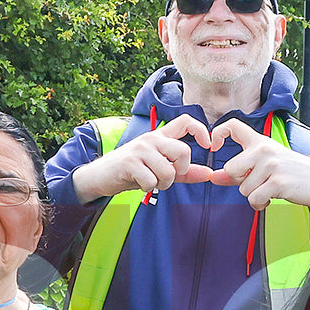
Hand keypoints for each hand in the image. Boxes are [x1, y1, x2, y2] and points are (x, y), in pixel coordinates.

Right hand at [71, 115, 215, 201]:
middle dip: (180, 170)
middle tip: (168, 176)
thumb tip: (210, 174)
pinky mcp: (130, 162)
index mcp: (160, 137)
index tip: (207, 146)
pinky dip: (147, 188)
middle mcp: (151, 139)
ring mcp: (140, 150)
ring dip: (162, 184)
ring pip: (168, 171)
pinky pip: (151, 181)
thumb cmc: (130, 172)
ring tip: (150, 181)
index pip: (186, 121)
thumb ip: (185, 172)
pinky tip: (138, 183)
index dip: (201, 131)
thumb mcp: (159, 169)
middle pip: (183, 151)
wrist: (99, 177)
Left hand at [208, 118, 309, 208]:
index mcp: (259, 142)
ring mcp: (271, 165)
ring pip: (243, 189)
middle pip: (231, 170)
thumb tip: (212, 177)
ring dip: (253, 195)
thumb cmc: (288, 172)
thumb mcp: (262, 166)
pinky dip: (260, 204)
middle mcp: (264, 149)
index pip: (232, 125)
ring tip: (269, 189)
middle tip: (258, 182)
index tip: (214, 147)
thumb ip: (237, 171)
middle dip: (240, 182)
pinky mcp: (278, 181)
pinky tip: (271, 198)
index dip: (217, 134)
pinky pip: (254, 199)